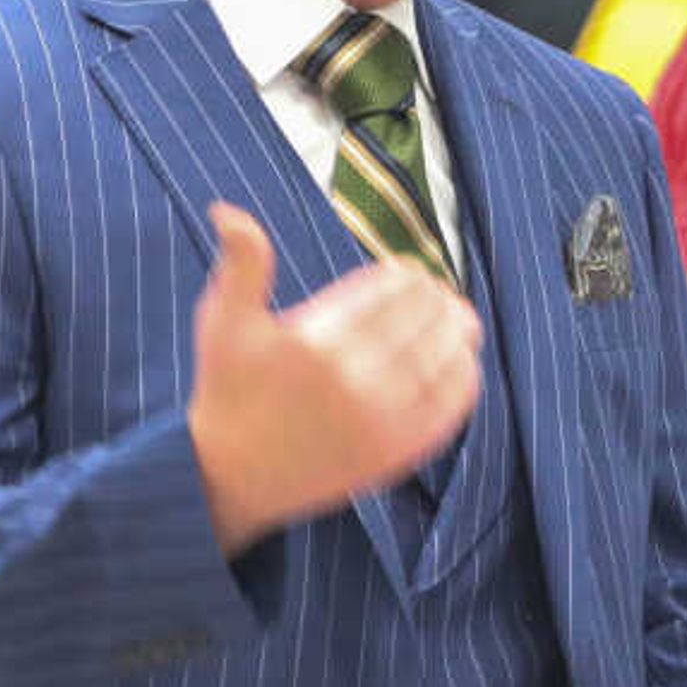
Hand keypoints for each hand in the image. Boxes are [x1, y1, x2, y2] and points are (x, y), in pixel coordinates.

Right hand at [185, 204, 480, 552]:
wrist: (229, 476)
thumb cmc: (227, 391)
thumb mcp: (223, 321)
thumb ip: (242, 262)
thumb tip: (227, 210)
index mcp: (319, 338)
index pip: (393, 287)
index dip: (406, 273)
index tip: (405, 272)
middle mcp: (356, 378)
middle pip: (426, 316)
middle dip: (434, 297)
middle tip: (433, 293)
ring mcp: (381, 418)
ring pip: (446, 356)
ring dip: (457, 331)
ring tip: (455, 319)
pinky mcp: (396, 451)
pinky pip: (451, 405)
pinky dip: (463, 376)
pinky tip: (460, 362)